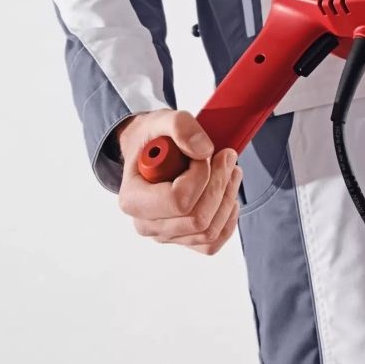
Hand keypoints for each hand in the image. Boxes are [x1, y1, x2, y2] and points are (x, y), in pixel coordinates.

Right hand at [115, 110, 241, 255]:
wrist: (149, 152)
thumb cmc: (152, 139)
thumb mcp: (160, 120)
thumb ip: (180, 126)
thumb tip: (204, 151)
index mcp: (133, 200)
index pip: (178, 201)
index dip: (201, 176)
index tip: (206, 154)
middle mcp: (146, 224)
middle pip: (198, 219)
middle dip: (220, 185)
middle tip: (228, 157)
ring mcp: (165, 235)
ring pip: (209, 230)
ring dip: (228, 198)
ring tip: (231, 170)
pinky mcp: (183, 239)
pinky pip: (213, 242)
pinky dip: (228, 219)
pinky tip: (228, 195)